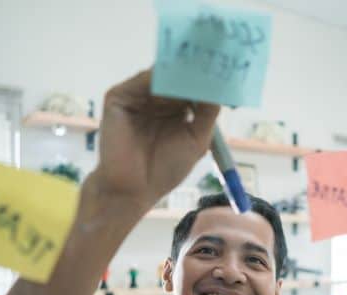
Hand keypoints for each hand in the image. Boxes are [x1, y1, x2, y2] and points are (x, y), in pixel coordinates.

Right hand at [87, 68, 219, 211]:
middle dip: (195, 67)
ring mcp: (136, 96)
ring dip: (180, 69)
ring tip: (201, 62)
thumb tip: (220, 85)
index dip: (207, 76)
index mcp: (174, 108)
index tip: (227, 66)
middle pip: (176, 74)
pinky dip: (160, 76)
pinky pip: (142, 80)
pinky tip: (177, 77)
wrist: (134, 189)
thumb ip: (208, 112)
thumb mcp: (197, 139)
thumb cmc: (165, 170)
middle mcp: (155, 99)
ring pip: (161, 74)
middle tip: (217, 54)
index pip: (191, 84)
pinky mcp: (119, 97)